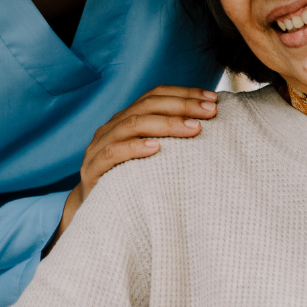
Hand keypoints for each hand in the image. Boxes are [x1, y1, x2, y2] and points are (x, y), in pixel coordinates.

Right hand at [48, 86, 217, 248]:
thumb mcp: (153, 155)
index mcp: (128, 118)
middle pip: (148, 105)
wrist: (96, 213)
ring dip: (166, 124)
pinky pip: (112, 153)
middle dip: (182, 105)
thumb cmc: (132, 180)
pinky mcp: (92, 169)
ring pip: (132, 125)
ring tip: (193, 128)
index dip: (185, 93)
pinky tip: (156, 148)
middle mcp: (113, 127)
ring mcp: (100, 146)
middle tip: (210, 112)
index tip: (214, 99)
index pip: (156, 95)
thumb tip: (210, 124)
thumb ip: (172, 138)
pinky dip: (134, 148)